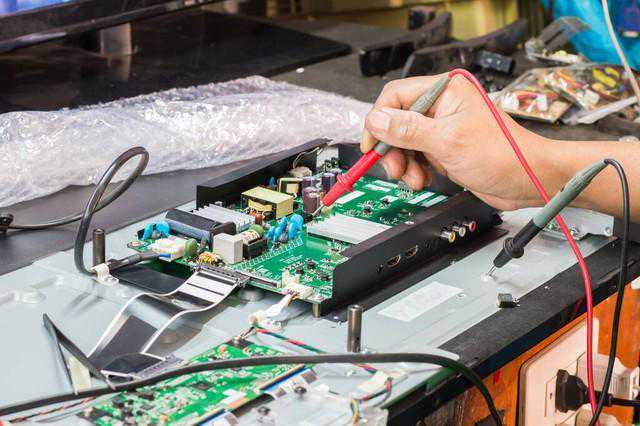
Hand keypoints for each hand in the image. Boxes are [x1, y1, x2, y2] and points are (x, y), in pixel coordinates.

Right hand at [361, 74, 552, 210]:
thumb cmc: (504, 154)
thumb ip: (408, 130)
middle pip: (396, 122)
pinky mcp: (444, 147)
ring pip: (404, 142)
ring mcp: (442, 128)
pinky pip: (416, 156)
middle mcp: (442, 106)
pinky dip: (414, 169)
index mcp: (445, 91)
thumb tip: (377, 121)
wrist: (527, 179)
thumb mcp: (447, 141)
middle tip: (394, 166)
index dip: (379, 120)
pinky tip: (422, 178)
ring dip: (404, 163)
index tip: (372, 144)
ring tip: (413, 176)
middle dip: (392, 147)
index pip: (396, 96)